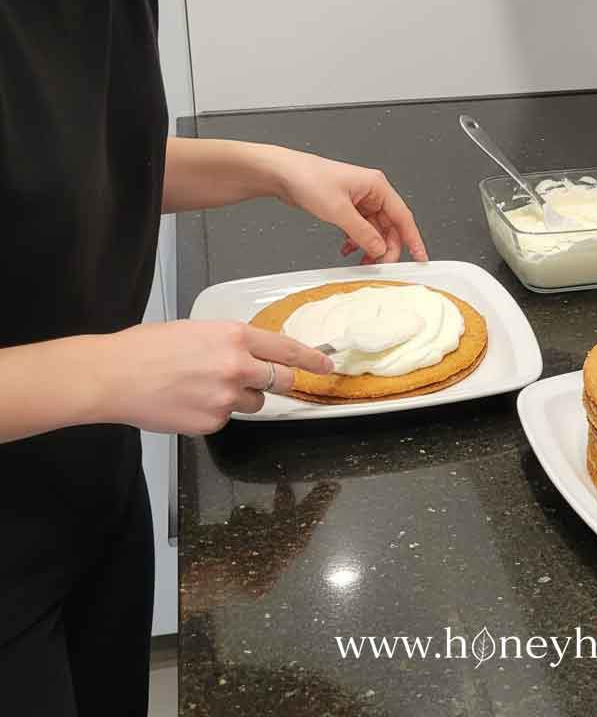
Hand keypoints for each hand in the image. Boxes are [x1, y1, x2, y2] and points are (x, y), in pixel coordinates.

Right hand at [95, 320, 335, 434]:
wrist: (113, 376)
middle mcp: (238, 366)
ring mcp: (226, 398)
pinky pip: (225, 420)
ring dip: (240, 398)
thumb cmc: (147, 348)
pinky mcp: (211, 422)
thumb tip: (249, 354)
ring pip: (254, 403)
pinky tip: (187, 402)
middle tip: (262, 380)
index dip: (311, 359)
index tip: (326, 365)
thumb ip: (230, 343)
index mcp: (235, 336)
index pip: (287, 349)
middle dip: (277, 382)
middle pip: (280, 381)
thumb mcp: (198, 331)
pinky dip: (212, 414)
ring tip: (203, 388)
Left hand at [273, 150, 428, 263]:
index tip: (420, 256)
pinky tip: (348, 249)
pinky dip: (356, 241)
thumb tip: (380, 248)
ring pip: (374, 230)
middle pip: (389, 226)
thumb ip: (363, 233)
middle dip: (386, 247)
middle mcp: (371, 192)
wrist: (282, 174)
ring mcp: (358, 200)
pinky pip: (360, 229)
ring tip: (363, 261)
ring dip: (369, 247)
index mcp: (377, 186)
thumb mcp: (339, 211)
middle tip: (381, 265)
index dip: (413, 239)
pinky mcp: (346, 207)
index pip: (403, 217)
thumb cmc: (308, 178)